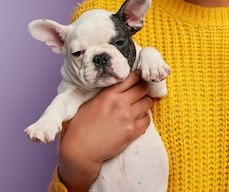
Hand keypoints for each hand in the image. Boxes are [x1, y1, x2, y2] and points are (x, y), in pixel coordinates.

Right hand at [58, 72, 153, 191]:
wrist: (81, 150)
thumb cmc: (81, 126)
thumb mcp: (90, 103)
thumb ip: (106, 93)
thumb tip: (119, 85)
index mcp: (108, 94)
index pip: (131, 78)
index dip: (136, 78)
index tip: (136, 81)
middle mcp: (120, 104)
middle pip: (143, 88)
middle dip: (142, 90)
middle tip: (139, 94)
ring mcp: (127, 118)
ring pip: (147, 102)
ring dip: (144, 103)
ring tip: (138, 107)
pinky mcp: (132, 132)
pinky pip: (147, 119)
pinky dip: (144, 118)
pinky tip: (137, 120)